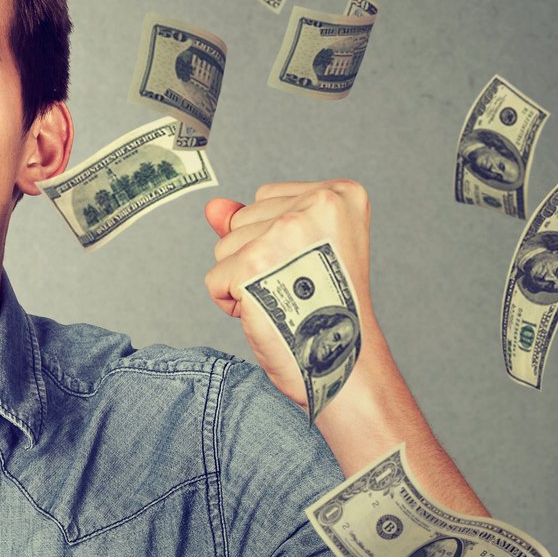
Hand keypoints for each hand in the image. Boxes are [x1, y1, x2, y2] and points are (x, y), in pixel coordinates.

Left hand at [204, 181, 378, 412]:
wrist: (344, 362)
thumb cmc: (326, 312)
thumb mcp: (298, 251)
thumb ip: (255, 220)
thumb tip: (213, 208)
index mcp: (339, 194)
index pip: (266, 198)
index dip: (276, 241)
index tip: (312, 267)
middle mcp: (317, 204)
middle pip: (242, 220)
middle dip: (257, 259)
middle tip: (300, 288)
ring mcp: (285, 231)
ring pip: (224, 247)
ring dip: (244, 282)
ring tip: (287, 300)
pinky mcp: (255, 262)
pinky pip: (215, 279)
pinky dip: (233, 305)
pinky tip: (269, 314)